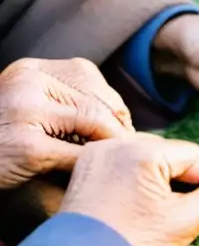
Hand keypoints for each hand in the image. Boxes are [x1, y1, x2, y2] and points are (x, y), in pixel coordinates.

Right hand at [0, 58, 133, 188]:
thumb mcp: (26, 109)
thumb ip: (62, 103)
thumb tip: (121, 119)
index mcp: (29, 70)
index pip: (88, 78)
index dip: (112, 105)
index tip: (122, 128)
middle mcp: (26, 82)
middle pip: (97, 101)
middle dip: (117, 126)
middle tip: (126, 148)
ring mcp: (25, 111)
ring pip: (95, 124)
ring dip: (111, 145)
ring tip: (114, 160)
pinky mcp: (27, 146)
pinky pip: (79, 154)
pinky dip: (92, 164)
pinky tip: (94, 174)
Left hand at [60, 134, 198, 245]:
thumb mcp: (184, 222)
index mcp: (142, 152)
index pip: (196, 157)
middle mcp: (116, 145)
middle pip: (173, 158)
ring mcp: (97, 157)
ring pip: (151, 164)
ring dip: (175, 183)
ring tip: (197, 207)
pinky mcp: (86, 173)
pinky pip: (128, 170)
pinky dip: (148, 184)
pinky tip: (164, 204)